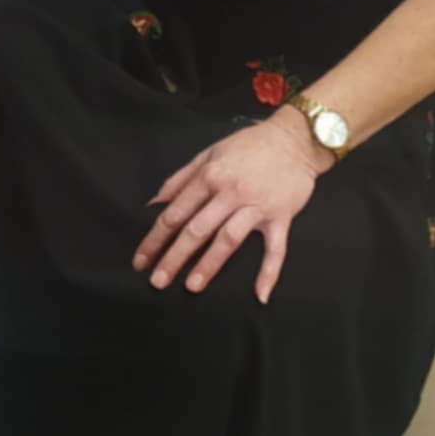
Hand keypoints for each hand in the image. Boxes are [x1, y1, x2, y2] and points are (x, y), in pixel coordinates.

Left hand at [131, 113, 327, 302]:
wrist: (293, 140)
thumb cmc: (247, 146)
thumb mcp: (208, 154)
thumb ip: (180, 179)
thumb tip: (154, 203)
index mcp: (208, 177)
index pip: (175, 213)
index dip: (155, 238)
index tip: (141, 259)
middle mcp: (229, 193)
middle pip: (197, 229)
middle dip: (174, 256)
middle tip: (157, 281)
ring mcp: (256, 207)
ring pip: (228, 240)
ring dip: (209, 265)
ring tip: (191, 287)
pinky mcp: (281, 217)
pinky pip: (275, 249)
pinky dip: (269, 272)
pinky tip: (260, 295)